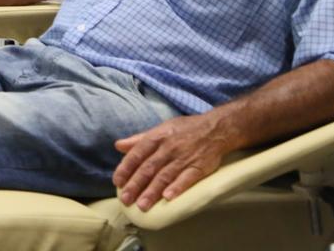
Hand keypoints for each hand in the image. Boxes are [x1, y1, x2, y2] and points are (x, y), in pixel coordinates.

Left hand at [112, 113, 232, 210]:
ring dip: (153, 191)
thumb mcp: (160, 129)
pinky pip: (187, 178)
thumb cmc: (184, 129)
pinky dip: (177, 187)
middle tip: (125, 200)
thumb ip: (139, 139)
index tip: (117, 182)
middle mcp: (168, 148)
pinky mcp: (200, 167)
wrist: (216, 128)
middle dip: (136, 185)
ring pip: (165, 176)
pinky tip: (168, 198)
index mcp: (156, 137)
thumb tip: (118, 145)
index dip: (126, 168)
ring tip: (142, 205)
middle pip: (148, 168)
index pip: (136, 154)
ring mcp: (184, 157)